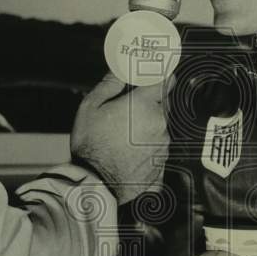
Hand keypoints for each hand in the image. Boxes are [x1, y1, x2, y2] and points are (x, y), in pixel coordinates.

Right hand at [71, 73, 169, 204]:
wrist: (97, 185)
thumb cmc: (91, 146)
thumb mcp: (90, 107)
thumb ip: (109, 84)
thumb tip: (120, 70)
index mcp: (144, 105)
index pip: (165, 80)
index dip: (159, 76)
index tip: (152, 76)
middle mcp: (160, 122)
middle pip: (163, 103)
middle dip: (149, 102)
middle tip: (127, 108)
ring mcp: (163, 143)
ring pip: (160, 125)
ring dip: (148, 124)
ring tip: (123, 134)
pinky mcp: (162, 161)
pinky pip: (158, 144)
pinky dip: (147, 143)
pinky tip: (128, 149)